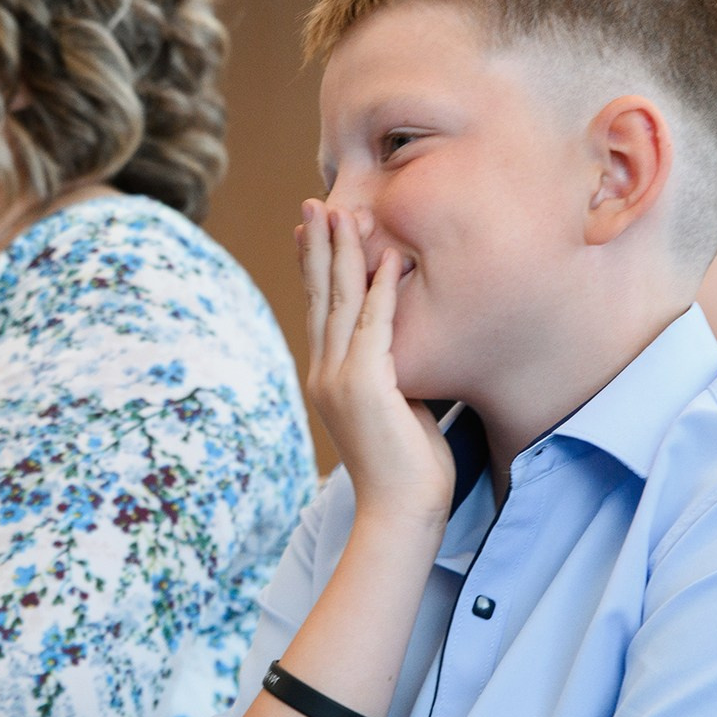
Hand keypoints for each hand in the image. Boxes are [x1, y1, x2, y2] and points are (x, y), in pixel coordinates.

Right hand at [299, 199, 452, 523]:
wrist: (400, 513)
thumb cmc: (406, 470)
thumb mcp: (394, 410)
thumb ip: (390, 375)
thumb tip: (405, 351)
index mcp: (327, 379)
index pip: (318, 310)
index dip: (313, 267)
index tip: (310, 231)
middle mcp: (324, 374)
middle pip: (319, 296)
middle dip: (317, 246)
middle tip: (312, 204)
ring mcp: (341, 379)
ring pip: (340, 301)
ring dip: (343, 252)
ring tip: (342, 212)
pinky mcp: (367, 386)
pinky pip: (374, 324)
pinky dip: (381, 288)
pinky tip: (387, 256)